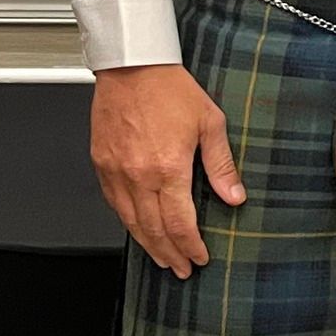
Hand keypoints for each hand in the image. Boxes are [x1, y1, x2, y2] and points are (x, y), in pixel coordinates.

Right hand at [90, 63, 243, 277]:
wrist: (132, 65)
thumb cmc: (170, 88)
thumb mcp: (210, 122)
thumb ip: (221, 164)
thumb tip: (234, 196)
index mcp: (168, 168)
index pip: (180, 223)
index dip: (190, 246)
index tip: (199, 258)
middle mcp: (138, 175)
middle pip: (153, 230)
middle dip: (170, 255)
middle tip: (180, 269)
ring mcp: (116, 171)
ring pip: (130, 222)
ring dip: (147, 245)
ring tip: (162, 258)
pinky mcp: (101, 164)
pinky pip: (113, 203)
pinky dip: (126, 222)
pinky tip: (137, 228)